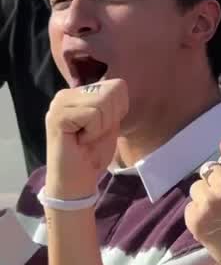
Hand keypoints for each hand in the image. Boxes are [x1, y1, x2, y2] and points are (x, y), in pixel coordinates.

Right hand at [44, 79, 127, 198]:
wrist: (77, 179)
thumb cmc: (93, 152)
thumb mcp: (109, 123)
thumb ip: (112, 103)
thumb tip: (119, 85)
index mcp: (79, 94)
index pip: (117, 85)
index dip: (120, 109)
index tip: (104, 127)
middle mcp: (66, 94)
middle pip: (112, 91)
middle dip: (111, 118)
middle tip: (94, 134)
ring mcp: (59, 104)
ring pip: (103, 102)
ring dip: (101, 126)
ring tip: (86, 137)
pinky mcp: (57, 116)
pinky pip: (93, 114)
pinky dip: (93, 131)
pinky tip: (80, 140)